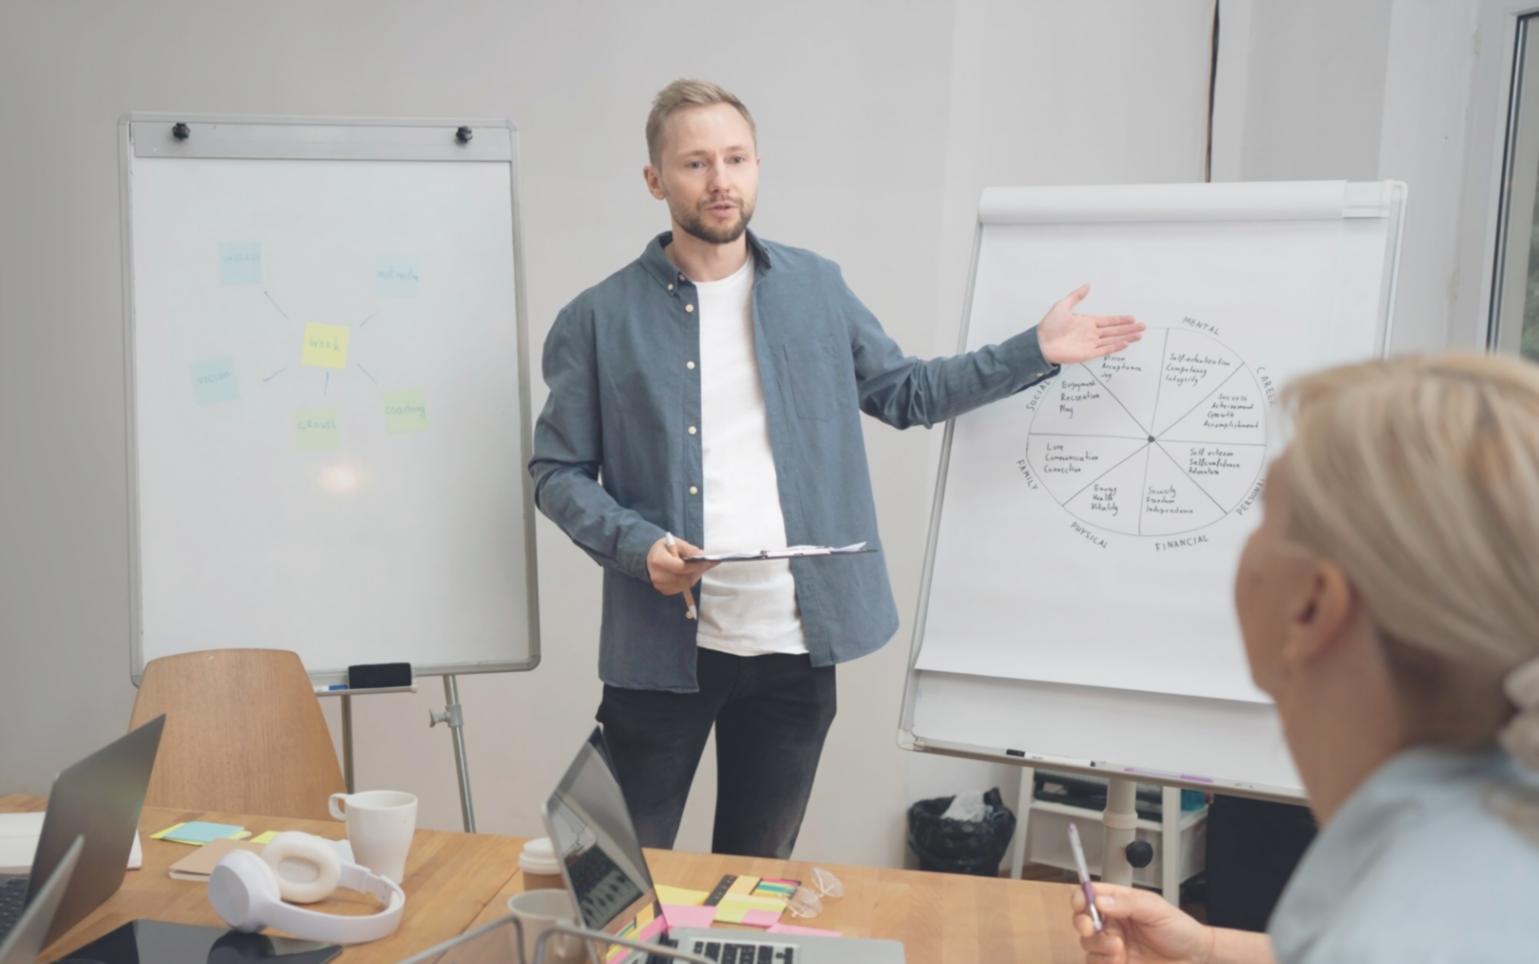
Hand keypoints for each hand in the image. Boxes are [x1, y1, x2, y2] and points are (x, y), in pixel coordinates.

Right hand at [646, 535, 714, 595]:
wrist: (652, 557)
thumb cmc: (665, 548)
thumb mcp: (676, 542)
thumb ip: (689, 548)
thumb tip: (702, 555)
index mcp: (658, 561)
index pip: (680, 567)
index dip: (694, 566)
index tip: (706, 562)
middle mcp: (657, 575)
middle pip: (683, 578)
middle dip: (696, 572)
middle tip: (707, 565)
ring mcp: (660, 585)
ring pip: (684, 585)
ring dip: (694, 577)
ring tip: (699, 568)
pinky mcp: (664, 590)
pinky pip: (681, 589)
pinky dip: (688, 582)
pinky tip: (690, 574)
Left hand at [1036, 284, 1143, 364]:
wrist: (1040, 343)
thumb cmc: (1049, 325)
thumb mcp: (1063, 305)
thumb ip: (1077, 296)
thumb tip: (1088, 284)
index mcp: (1087, 322)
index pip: (1108, 321)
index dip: (1120, 320)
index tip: (1132, 318)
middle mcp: (1091, 333)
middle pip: (1114, 331)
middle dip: (1129, 329)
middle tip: (1143, 327)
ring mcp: (1090, 344)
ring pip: (1112, 340)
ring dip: (1126, 337)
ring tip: (1139, 335)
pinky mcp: (1087, 354)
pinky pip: (1104, 350)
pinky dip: (1115, 347)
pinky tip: (1125, 343)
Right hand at [1070, 883, 1212, 963]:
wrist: (1194, 958)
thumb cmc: (1178, 928)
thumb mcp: (1155, 909)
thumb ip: (1127, 903)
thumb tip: (1098, 900)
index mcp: (1118, 903)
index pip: (1090, 895)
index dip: (1081, 898)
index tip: (1082, 905)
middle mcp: (1112, 924)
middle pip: (1082, 920)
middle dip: (1082, 924)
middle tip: (1092, 929)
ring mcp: (1112, 946)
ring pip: (1087, 944)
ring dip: (1098, 946)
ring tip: (1118, 949)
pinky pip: (1095, 963)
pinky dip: (1101, 962)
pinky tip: (1117, 961)